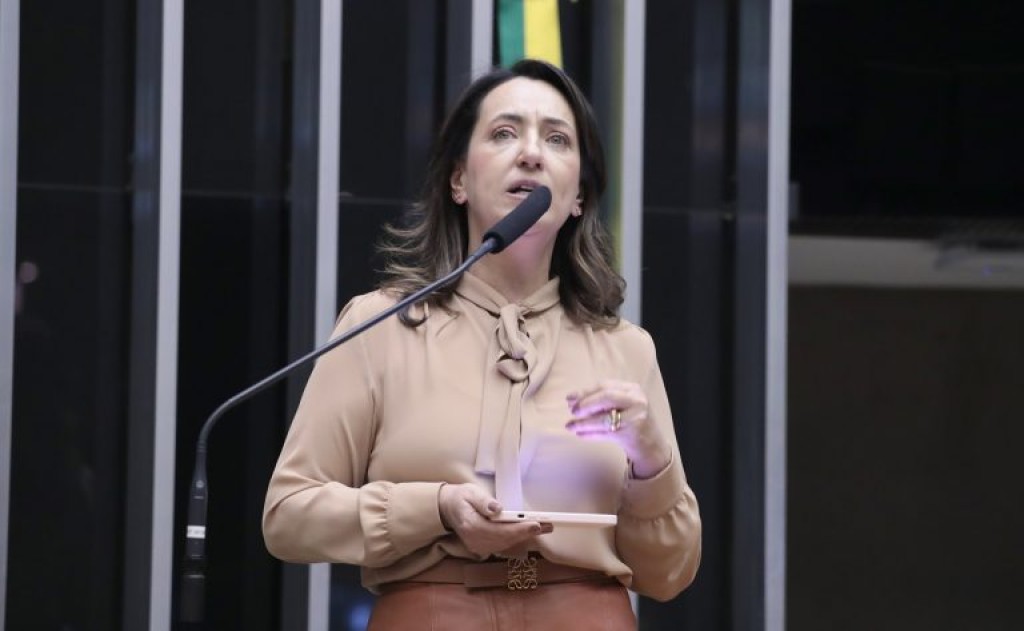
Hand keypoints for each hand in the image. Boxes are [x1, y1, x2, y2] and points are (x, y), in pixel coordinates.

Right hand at [438, 483, 552, 557]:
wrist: (449, 509)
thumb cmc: (462, 498)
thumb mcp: (470, 492)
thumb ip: (483, 501)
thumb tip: (497, 508)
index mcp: (471, 525)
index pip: (498, 530)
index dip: (518, 529)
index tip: (535, 525)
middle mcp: (474, 540)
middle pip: (505, 540)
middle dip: (527, 533)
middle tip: (547, 526)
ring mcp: (478, 547)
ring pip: (506, 544)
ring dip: (526, 537)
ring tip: (544, 527)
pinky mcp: (483, 548)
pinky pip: (503, 545)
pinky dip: (518, 539)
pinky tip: (530, 532)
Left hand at [565, 379, 671, 478]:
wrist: (650, 445)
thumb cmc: (630, 421)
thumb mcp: (620, 405)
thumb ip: (600, 400)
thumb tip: (571, 400)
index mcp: (632, 389)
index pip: (605, 385)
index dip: (585, 391)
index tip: (569, 398)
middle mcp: (636, 400)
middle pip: (607, 397)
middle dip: (586, 404)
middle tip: (572, 411)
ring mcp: (636, 417)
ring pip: (605, 418)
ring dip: (584, 423)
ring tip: (570, 426)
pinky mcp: (633, 434)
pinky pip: (606, 433)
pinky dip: (591, 434)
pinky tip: (580, 434)